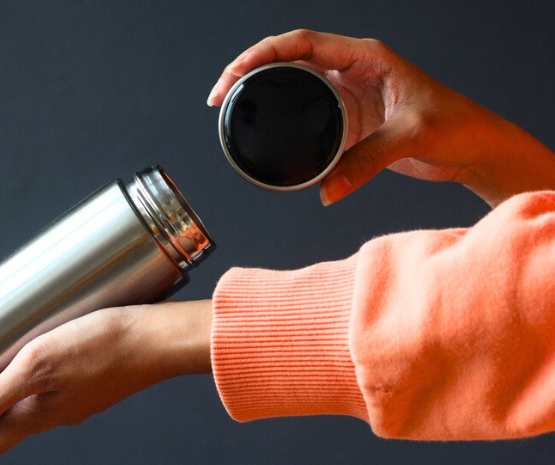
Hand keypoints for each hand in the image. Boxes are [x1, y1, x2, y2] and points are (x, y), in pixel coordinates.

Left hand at [0, 300, 211, 464]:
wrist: (158, 341)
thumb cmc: (103, 346)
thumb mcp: (40, 362)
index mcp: (33, 415)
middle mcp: (49, 415)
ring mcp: (70, 402)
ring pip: (18, 417)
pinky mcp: (86, 385)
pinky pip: (41, 397)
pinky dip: (19, 396)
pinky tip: (22, 379)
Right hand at [208, 29, 554, 206]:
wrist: (474, 147)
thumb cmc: (456, 126)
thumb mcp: (410, 136)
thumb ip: (366, 161)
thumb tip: (326, 190)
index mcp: (365, 56)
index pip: (302, 44)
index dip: (262, 54)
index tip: (233, 75)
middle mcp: (352, 69)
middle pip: (288, 59)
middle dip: (248, 71)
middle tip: (219, 95)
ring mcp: (347, 94)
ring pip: (293, 84)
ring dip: (262, 93)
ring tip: (230, 107)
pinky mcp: (348, 119)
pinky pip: (306, 114)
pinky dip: (282, 120)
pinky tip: (266, 131)